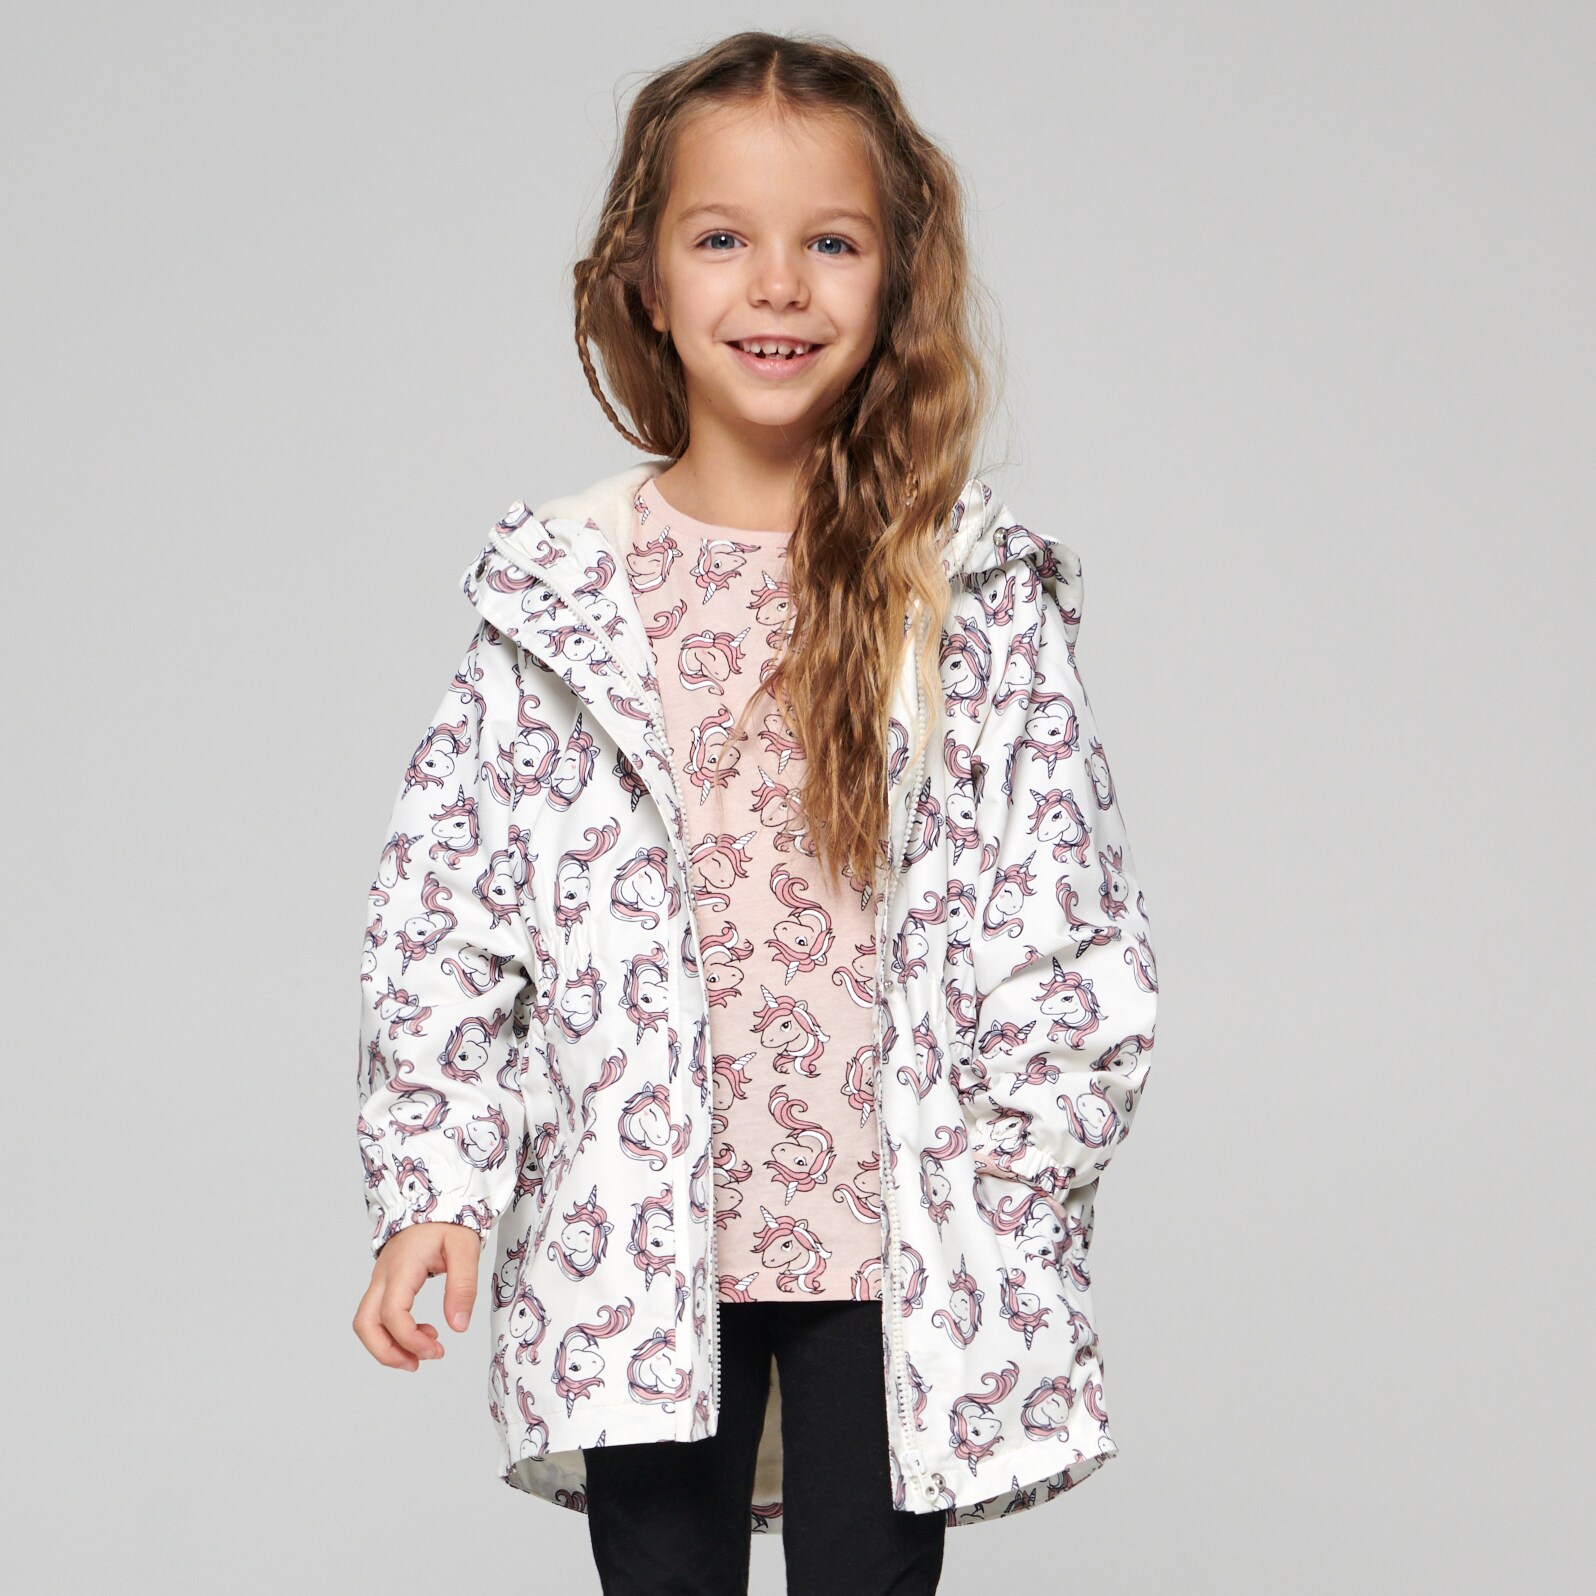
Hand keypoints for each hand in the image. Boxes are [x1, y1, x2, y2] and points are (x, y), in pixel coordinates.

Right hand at [352, 1221, 479, 1370]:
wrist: (434, 1200)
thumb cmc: (449, 1222)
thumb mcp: (465, 1249)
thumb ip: (463, 1286)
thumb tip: (458, 1327)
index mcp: (402, 1266)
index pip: (392, 1312)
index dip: (410, 1338)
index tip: (437, 1348)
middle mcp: (383, 1275)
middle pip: (365, 1324)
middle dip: (386, 1352)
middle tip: (418, 1363)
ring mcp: (380, 1280)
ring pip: (366, 1323)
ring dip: (388, 1346)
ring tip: (422, 1354)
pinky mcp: (385, 1284)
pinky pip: (377, 1315)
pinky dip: (393, 1333)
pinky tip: (421, 1332)